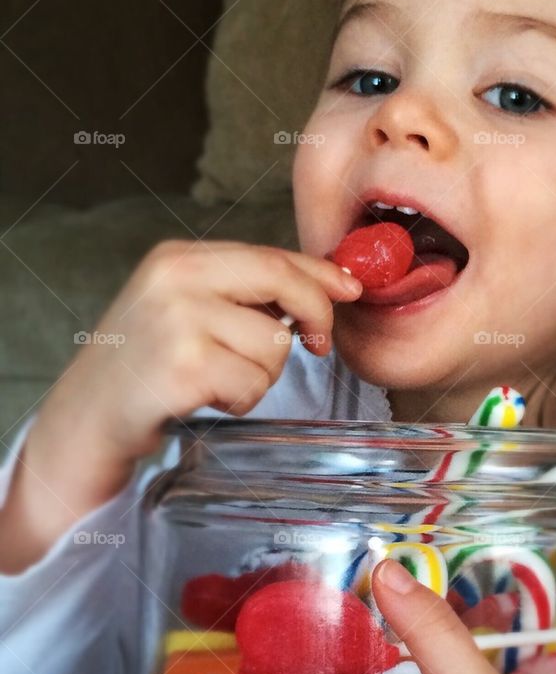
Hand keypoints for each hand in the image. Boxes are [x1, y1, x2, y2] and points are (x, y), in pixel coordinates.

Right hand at [0, 240, 361, 571]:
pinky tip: (208, 399)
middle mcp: (175, 280)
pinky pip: (254, 384)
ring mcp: (177, 322)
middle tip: (317, 345)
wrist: (88, 418)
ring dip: (262, 374)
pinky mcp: (183, 368)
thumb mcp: (185, 310)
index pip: (270, 255)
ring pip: (274, 344)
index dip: (319, 274)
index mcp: (178, 259)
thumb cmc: (145, 367)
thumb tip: (326, 288)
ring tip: (219, 380)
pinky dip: (242, 401)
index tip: (349, 291)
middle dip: (314, 316)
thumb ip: (242, 294)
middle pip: (282, 283)